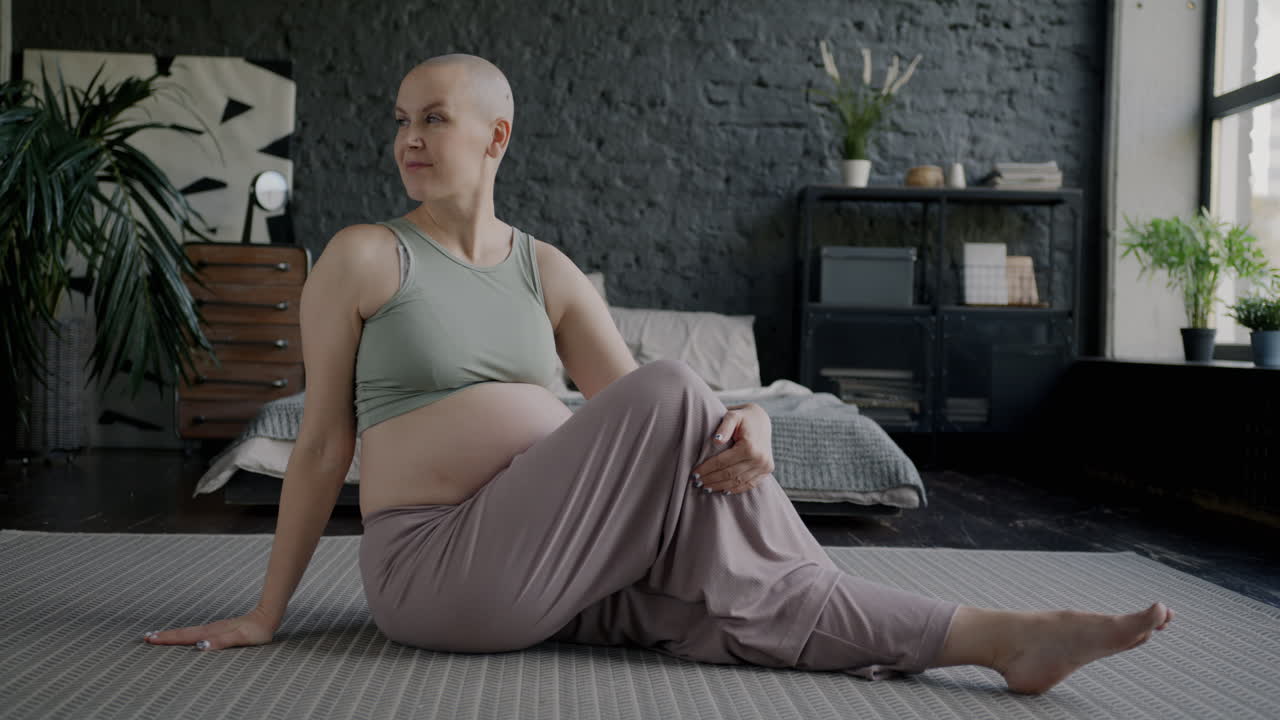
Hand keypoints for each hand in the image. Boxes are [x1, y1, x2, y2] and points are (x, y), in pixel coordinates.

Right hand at [142, 606, 277, 651]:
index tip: (150, 639)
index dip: (168, 639)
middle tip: (145, 638)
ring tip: (157, 636)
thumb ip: (221, 642)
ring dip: (172, 634)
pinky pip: (196, 632)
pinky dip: (184, 634)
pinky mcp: (219, 629)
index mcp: (212, 632)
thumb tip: (200, 646)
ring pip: (189, 631)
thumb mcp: (240, 638)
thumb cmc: (256, 631)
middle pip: (183, 633)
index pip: (185, 636)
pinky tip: (183, 637)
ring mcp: (214, 628)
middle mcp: (210, 629)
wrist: (268, 617)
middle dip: (164, 636)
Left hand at [691, 403, 773, 495]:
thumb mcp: (732, 416)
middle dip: (711, 480)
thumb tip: (716, 440)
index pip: (722, 462)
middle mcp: (759, 458)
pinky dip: (735, 489)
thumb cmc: (742, 418)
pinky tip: (723, 491)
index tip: (694, 474)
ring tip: (706, 488)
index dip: (707, 469)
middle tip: (697, 483)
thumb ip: (724, 426)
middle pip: (729, 474)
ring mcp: (765, 466)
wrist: (761, 420)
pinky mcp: (767, 470)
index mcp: (749, 446)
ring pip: (738, 482)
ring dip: (721, 486)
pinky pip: (749, 484)